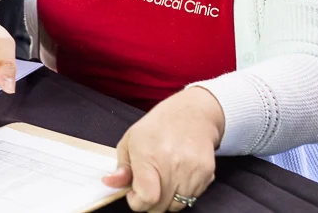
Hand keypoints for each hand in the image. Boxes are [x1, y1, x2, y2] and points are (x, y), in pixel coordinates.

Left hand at [102, 87, 224, 211]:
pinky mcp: (207, 173)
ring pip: (177, 206)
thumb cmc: (159, 125)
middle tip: (148, 185)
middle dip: (150, 201)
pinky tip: (179, 175)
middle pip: (160, 206)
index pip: (146, 198)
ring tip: (164, 178)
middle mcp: (171, 164)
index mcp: (148, 155)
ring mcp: (191, 170)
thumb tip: (110, 183)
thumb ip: (121, 166)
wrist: (193, 113)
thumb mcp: (131, 139)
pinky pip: (192, 197)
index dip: (137, 202)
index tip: (134, 194)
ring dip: (167, 198)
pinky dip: (183, 192)